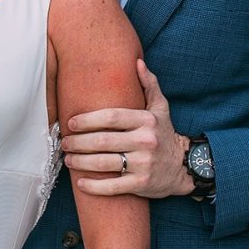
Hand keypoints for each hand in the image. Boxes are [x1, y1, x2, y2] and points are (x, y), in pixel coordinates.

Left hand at [63, 60, 189, 197]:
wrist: (185, 166)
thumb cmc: (165, 134)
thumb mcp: (161, 108)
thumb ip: (149, 84)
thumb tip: (137, 61)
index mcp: (146, 120)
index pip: (111, 117)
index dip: (87, 120)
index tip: (70, 122)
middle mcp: (145, 141)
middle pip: (103, 141)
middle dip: (78, 142)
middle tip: (64, 142)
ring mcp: (144, 164)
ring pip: (104, 163)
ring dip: (81, 162)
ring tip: (68, 159)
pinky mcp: (142, 184)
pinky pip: (113, 187)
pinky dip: (94, 186)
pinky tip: (80, 182)